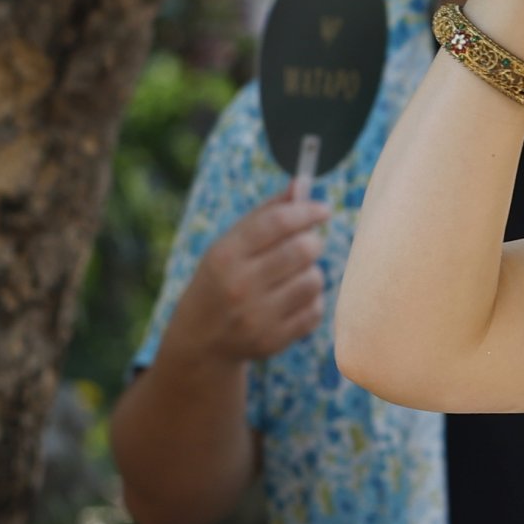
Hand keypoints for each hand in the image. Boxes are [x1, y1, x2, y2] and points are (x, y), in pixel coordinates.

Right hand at [169, 195, 326, 365]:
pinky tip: (291, 301)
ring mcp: (256, 317)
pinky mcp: (273, 340)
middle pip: (304, 249)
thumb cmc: (222, 279)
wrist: (201, 339)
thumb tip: (302, 183)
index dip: (307, 211)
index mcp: (224, 255)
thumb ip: (266, 213)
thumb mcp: (230, 244)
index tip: (323, 210)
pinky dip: (311, 301)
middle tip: (308, 244)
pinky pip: (316, 310)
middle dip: (313, 242)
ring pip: (314, 279)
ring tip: (293, 276)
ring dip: (311, 273)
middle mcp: (239, 286)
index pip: (277, 222)